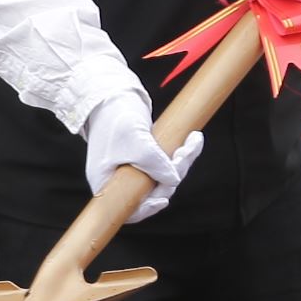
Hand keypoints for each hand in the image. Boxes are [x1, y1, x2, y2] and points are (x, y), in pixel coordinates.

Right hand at [81, 93, 202, 226]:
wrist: (112, 92)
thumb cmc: (116, 119)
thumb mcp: (137, 143)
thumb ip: (155, 165)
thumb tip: (173, 180)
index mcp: (107, 182)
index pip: (129, 209)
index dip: (148, 208)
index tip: (162, 198)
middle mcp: (119, 179)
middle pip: (153, 191)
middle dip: (174, 172)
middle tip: (186, 150)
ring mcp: (132, 167)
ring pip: (164, 175)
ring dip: (182, 160)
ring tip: (194, 139)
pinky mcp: (144, 155)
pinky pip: (166, 162)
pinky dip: (180, 153)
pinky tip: (193, 138)